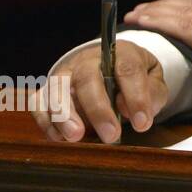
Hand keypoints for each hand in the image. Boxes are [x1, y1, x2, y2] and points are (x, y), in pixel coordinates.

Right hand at [33, 41, 166, 143]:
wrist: (107, 66)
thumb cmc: (133, 77)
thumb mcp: (153, 80)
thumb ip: (150, 93)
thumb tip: (130, 111)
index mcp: (120, 53)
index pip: (128, 70)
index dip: (136, 97)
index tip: (142, 124)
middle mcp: (89, 60)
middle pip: (88, 78)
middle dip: (99, 109)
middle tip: (112, 136)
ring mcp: (65, 73)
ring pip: (57, 87)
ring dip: (65, 114)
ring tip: (76, 136)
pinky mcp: (48, 89)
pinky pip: (39, 103)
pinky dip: (46, 121)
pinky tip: (60, 138)